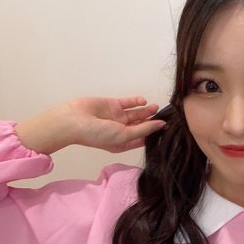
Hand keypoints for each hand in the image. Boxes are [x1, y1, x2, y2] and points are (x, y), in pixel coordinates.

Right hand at [16, 96, 165, 154]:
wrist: (74, 121)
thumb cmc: (97, 134)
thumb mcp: (124, 136)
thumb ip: (143, 129)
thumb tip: (161, 125)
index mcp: (124, 143)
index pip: (143, 138)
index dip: (155, 134)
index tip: (170, 129)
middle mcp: (122, 130)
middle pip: (142, 125)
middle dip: (153, 120)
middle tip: (168, 116)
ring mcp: (117, 117)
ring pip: (137, 113)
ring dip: (147, 110)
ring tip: (157, 107)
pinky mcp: (113, 105)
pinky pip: (128, 103)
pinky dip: (136, 101)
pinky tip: (143, 101)